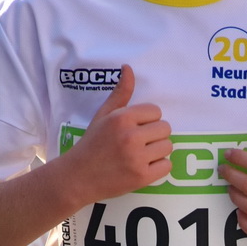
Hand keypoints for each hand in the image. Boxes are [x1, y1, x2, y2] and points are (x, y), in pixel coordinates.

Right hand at [63, 64, 170, 201]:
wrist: (78, 177)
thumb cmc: (91, 143)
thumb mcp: (103, 115)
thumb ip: (120, 93)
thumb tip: (128, 67)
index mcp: (122, 118)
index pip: (155, 111)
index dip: (147, 120)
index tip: (136, 128)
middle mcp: (131, 136)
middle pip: (165, 128)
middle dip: (154, 135)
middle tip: (139, 142)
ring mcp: (137, 158)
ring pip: (168, 147)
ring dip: (158, 151)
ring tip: (142, 154)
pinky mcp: (142, 177)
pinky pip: (166, 166)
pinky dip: (158, 167)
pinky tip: (144, 166)